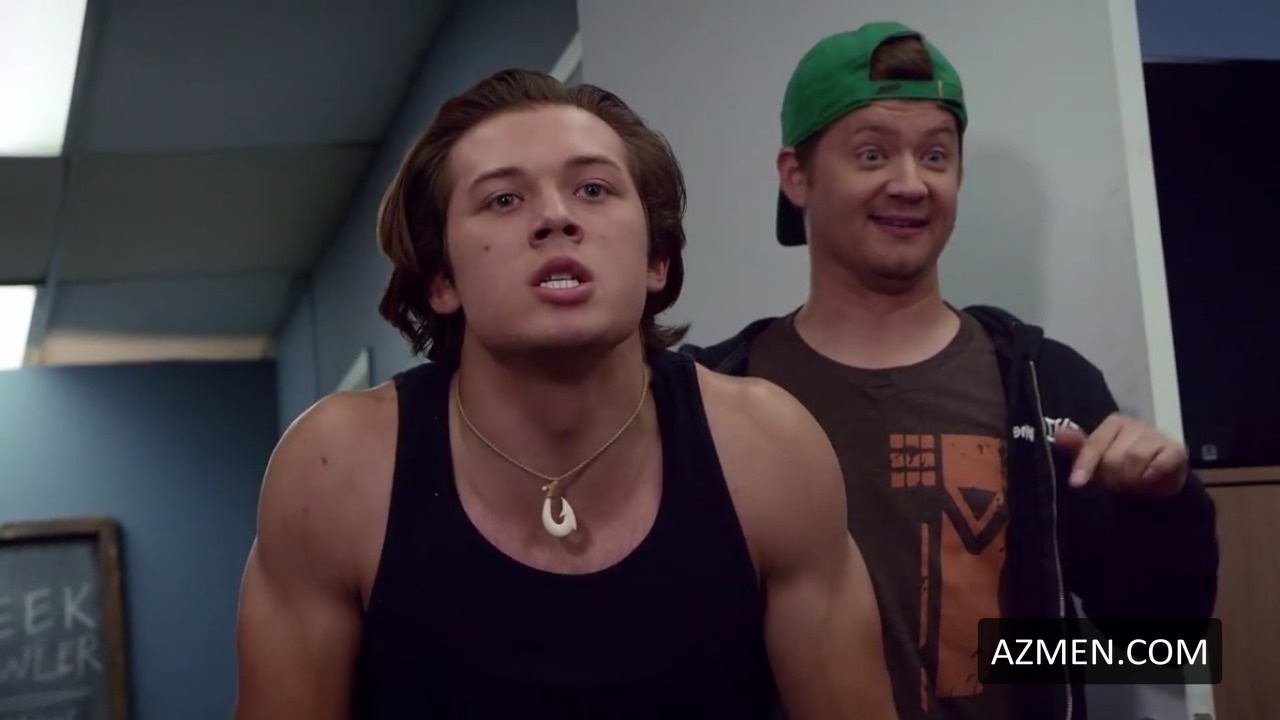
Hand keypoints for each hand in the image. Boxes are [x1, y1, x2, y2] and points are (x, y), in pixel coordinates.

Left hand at [1054, 413, 1188, 497]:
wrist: (1159, 482)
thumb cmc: (1122, 469)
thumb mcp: (1095, 462)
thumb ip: (1077, 448)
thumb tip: (1059, 434)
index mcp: (1113, 424)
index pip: (1094, 444)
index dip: (1085, 465)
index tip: (1076, 483)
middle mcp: (1135, 424)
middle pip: (1114, 456)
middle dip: (1113, 477)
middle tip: (1119, 482)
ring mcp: (1157, 435)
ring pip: (1135, 459)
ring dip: (1132, 478)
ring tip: (1134, 482)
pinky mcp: (1176, 449)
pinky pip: (1160, 464)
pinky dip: (1153, 475)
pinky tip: (1151, 479)